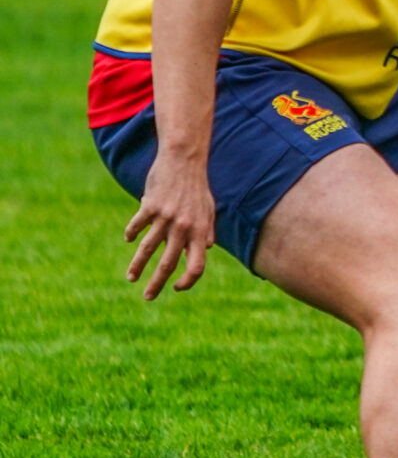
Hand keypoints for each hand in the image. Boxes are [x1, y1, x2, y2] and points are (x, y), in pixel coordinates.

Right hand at [124, 150, 214, 299]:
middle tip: (149, 297)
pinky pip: (137, 226)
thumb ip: (208, 230)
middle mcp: (184, 228)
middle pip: (169, 263)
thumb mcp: (209, 209)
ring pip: (148, 249)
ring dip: (138, 266)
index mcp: (201, 231)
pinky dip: (132, 233)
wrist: (184, 159)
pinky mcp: (150, 207)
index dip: (188, 280)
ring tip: (131, 278)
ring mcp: (166, 218)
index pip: (197, 265)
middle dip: (157, 284)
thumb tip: (207, 249)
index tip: (176, 287)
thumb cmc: (197, 186)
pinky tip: (129, 239)